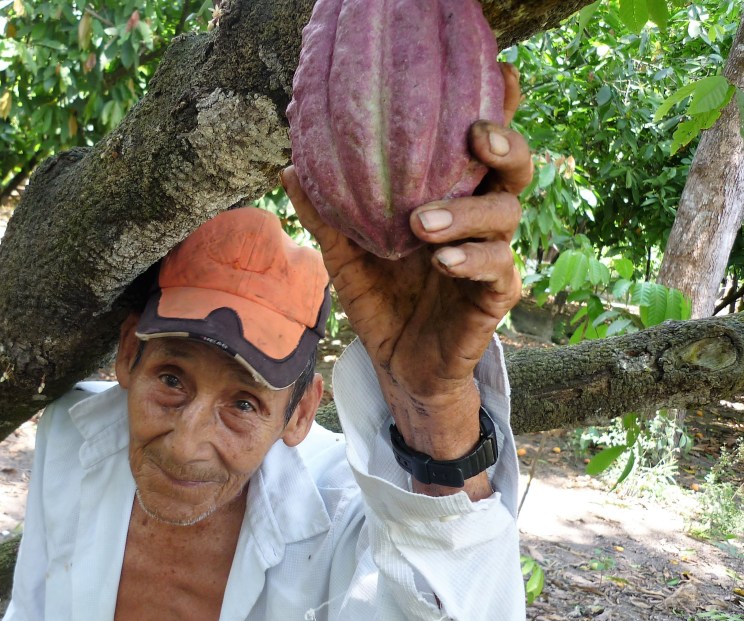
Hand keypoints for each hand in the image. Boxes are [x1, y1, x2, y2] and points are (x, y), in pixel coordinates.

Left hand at [282, 63, 532, 489]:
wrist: (395, 366)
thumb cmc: (380, 301)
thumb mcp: (346, 255)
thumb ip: (327, 214)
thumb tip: (288, 165)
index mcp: (452, 200)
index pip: (480, 150)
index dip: (495, 110)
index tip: (495, 74)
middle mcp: (480, 222)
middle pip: (514, 172)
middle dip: (504, 147)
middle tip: (474, 136)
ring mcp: (493, 259)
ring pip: (506, 218)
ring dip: (467, 213)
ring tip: (422, 222)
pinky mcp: (495, 298)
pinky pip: (497, 271)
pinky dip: (471, 262)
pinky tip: (442, 261)